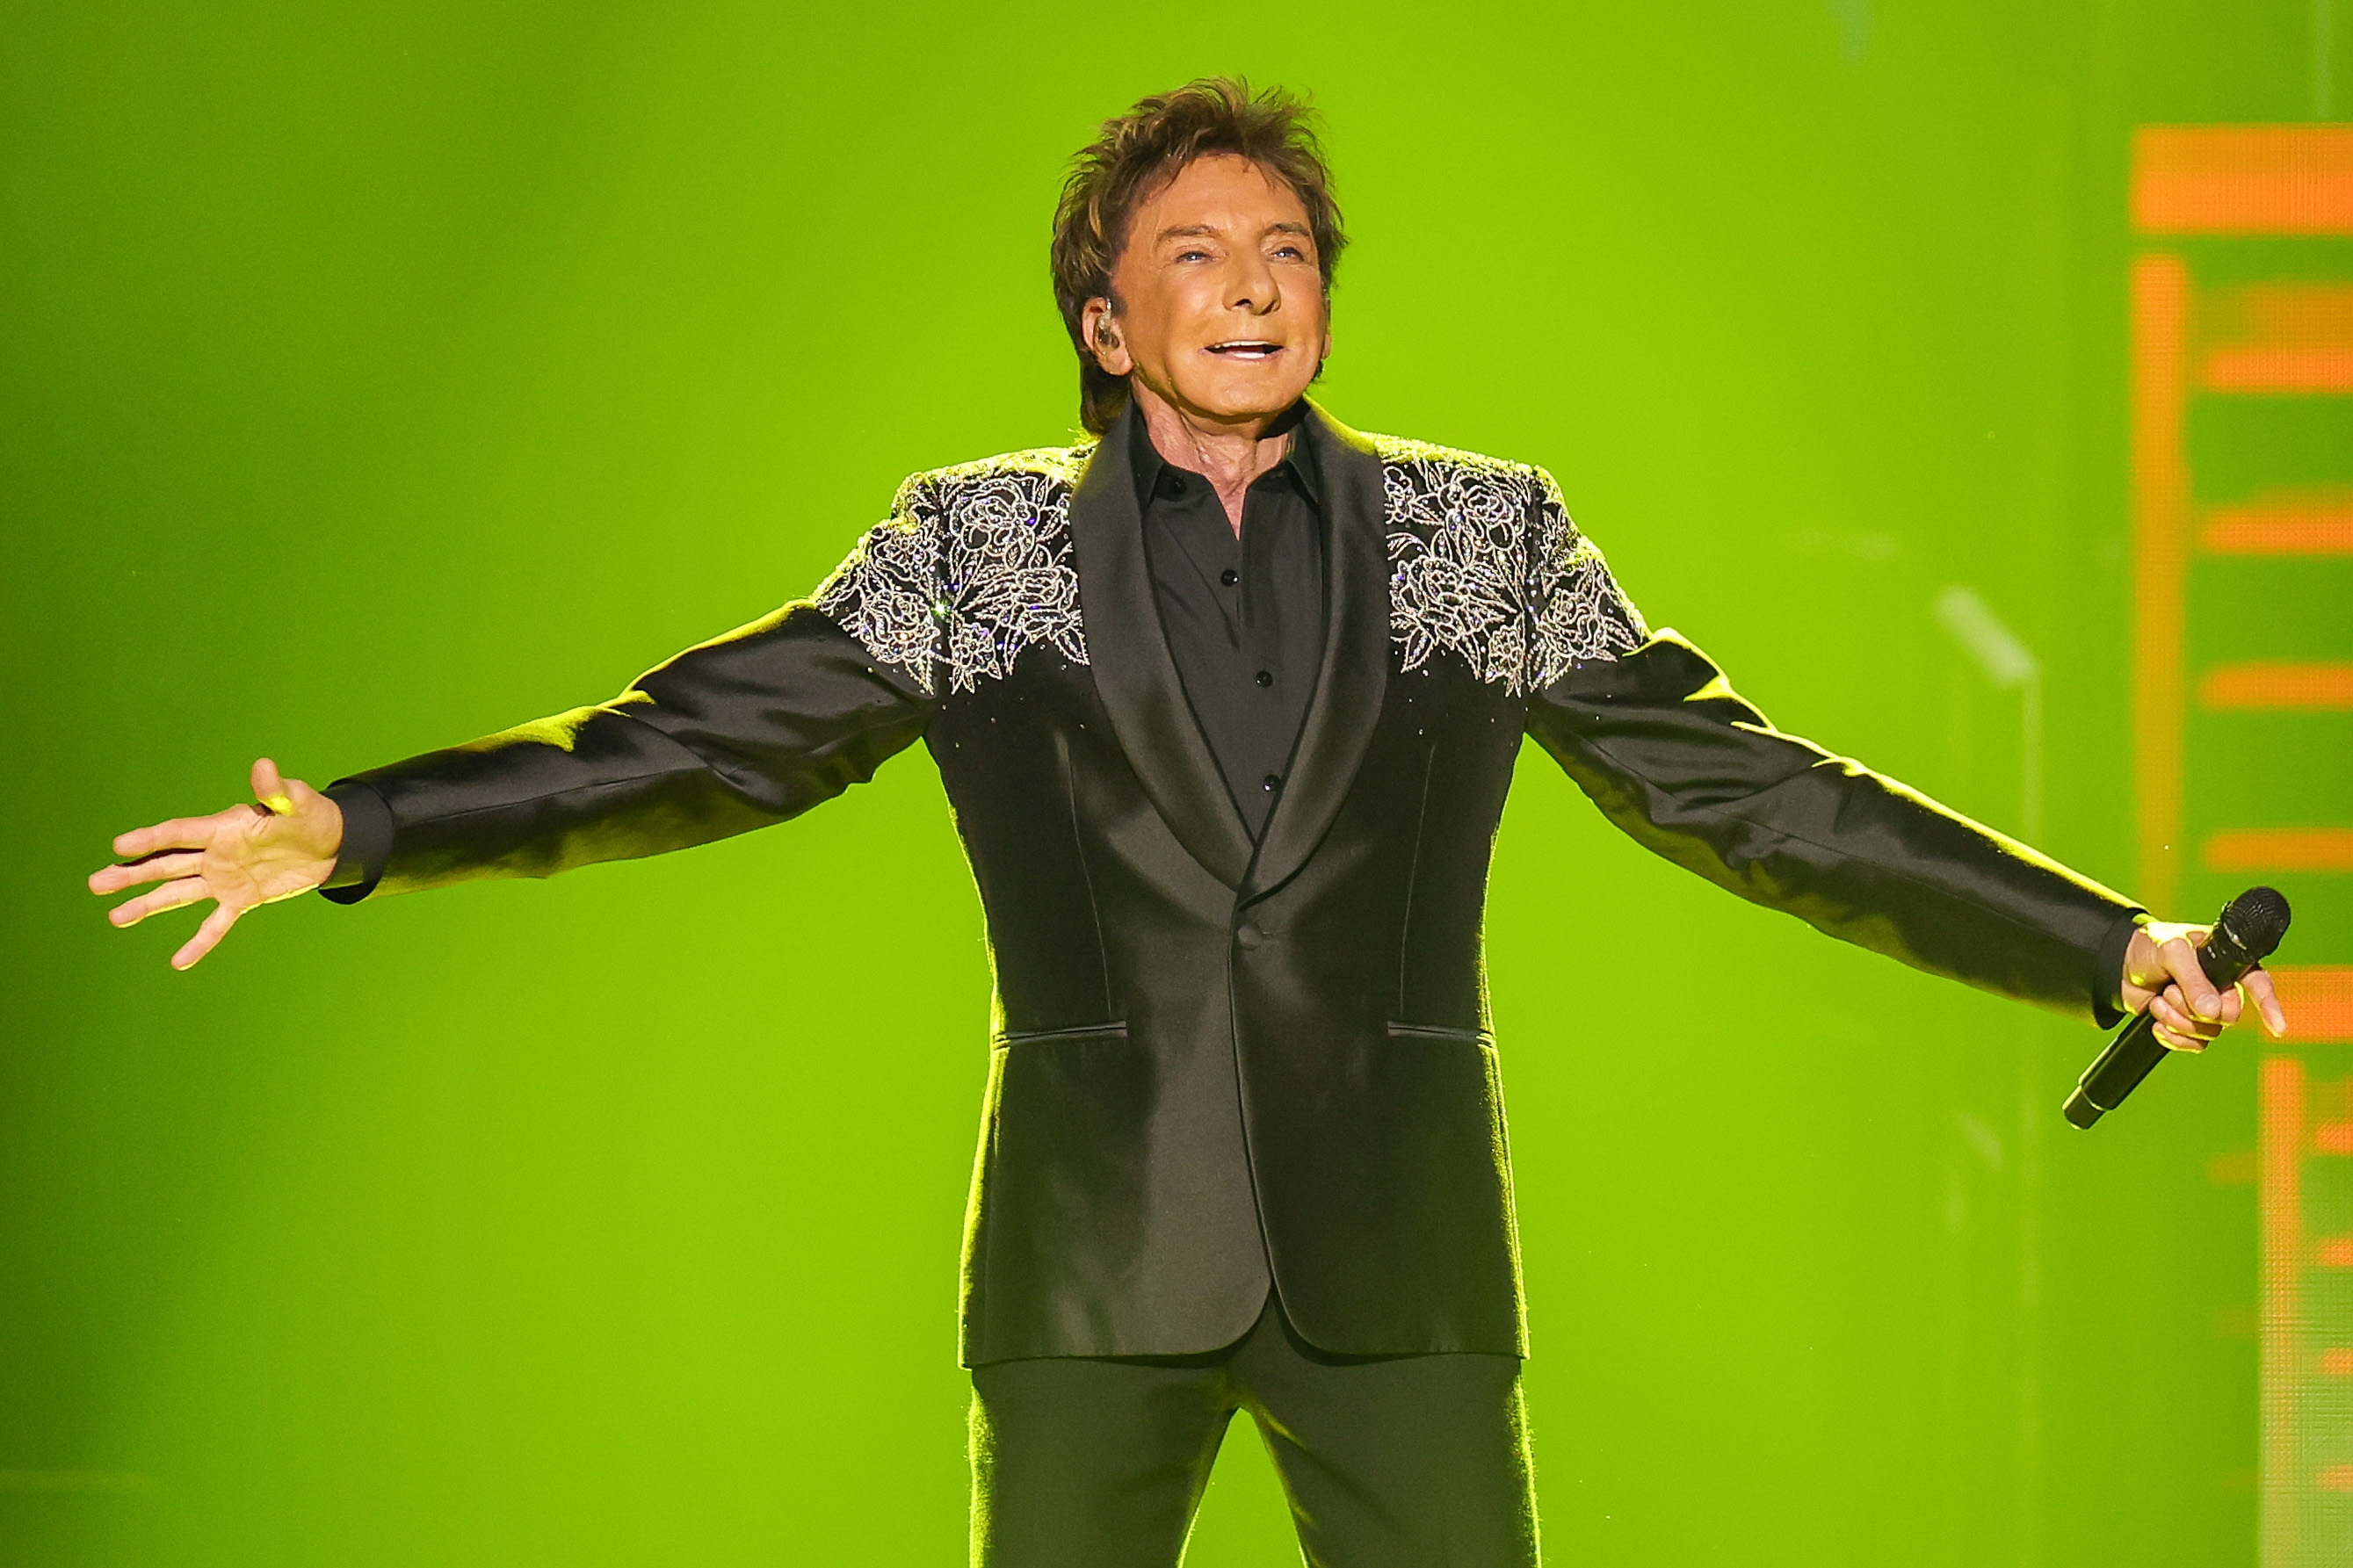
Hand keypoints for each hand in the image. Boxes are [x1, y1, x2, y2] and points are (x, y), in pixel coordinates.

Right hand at [88, 758, 344, 969]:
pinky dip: (199, 943)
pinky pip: (215, 925)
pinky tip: (178, 962)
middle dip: (132, 874)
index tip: (119, 846)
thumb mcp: (296, 802)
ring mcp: (224, 879)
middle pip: (167, 865)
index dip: (151, 839)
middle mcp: (215, 854)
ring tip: (115, 917)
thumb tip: (263, 766)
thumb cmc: (309, 815)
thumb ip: (276, 790)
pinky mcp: (240, 900)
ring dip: (148, 905)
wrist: (330, 844)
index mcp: (222, 828)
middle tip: (97, 883)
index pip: (179, 834)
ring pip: (178, 894)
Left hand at [2120, 920, 2288, 1051]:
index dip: (2270, 1005)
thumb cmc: (2150, 947)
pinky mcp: (2188, 1025)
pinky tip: (2156, 1021)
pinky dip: (2172, 1036)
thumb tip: (2212, 1012)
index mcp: (2227, 962)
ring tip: (2159, 999)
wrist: (2118, 965)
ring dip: (2178, 1020)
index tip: (2277, 1028)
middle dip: (2194, 1009)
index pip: (2258, 984)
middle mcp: (2221, 987)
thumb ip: (2192, 979)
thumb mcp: (2171, 952)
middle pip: (2229, 1016)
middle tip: (2170, 990)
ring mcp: (2205, 1008)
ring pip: (2209, 1033)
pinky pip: (2193, 1044)